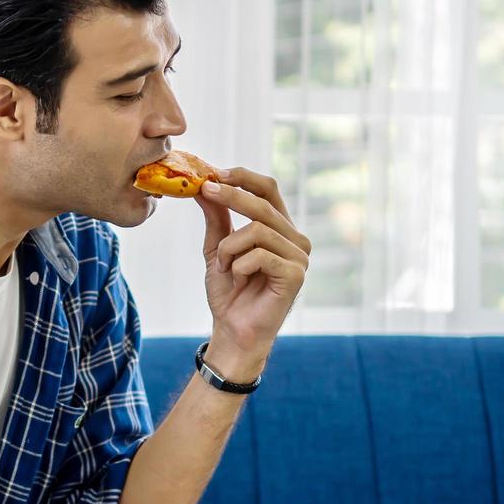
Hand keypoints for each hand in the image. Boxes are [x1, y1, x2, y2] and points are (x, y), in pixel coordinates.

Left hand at [197, 167, 311, 379]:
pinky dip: (239, 266)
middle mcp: (295, 239)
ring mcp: (299, 257)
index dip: (243, 177)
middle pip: (263, 204)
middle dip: (230, 195)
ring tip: (224, 266)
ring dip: (229, 248)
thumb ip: (217, 217)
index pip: (268, 189)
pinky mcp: (296, 275)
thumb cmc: (229, 292)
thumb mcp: (217, 248)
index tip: (215, 172)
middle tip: (205, 190)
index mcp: (280, 228)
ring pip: (257, 230)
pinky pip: (260, 255)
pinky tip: (239, 279)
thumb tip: (204, 184)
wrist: (232, 330)